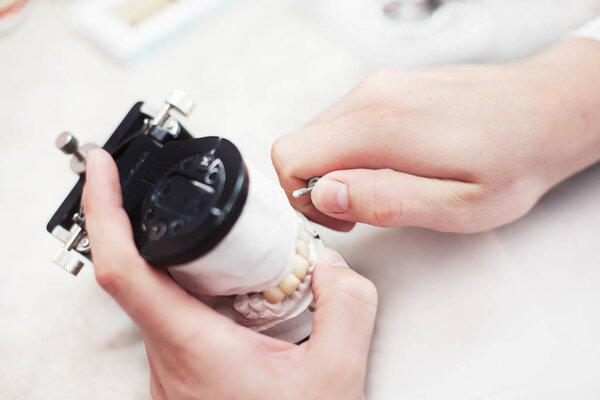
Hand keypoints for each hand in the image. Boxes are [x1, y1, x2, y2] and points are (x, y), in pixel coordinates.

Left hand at [82, 150, 377, 399]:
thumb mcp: (337, 377)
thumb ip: (347, 306)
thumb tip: (333, 267)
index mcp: (192, 347)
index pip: (123, 268)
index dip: (103, 209)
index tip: (103, 169)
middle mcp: (168, 356)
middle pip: (144, 268)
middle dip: (172, 224)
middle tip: (209, 205)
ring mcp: (172, 366)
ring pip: (164, 292)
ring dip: (195, 260)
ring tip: (240, 252)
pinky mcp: (185, 371)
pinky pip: (181, 314)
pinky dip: (207, 289)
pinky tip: (243, 293)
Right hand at [272, 39, 599, 232]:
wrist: (550, 108)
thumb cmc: (513, 161)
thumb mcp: (456, 206)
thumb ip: (383, 200)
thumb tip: (323, 194)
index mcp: (380, 125)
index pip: (290, 156)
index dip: (302, 198)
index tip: (340, 218)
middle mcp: (371, 95)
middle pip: (301, 144)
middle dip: (319, 187)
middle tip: (367, 209)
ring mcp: (379, 85)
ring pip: (322, 134)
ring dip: (339, 169)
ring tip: (389, 186)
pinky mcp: (389, 85)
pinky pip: (346, 122)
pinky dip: (355, 150)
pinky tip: (396, 164)